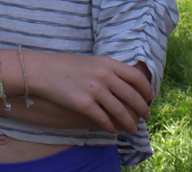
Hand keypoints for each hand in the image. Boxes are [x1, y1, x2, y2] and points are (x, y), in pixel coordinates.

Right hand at [28, 53, 152, 133]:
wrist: (42, 71)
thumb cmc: (66, 66)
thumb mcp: (92, 61)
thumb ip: (109, 70)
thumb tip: (126, 84)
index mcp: (107, 63)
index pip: (136, 77)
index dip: (146, 90)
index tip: (150, 98)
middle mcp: (104, 76)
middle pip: (132, 96)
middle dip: (142, 109)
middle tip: (146, 116)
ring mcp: (94, 90)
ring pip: (120, 112)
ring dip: (130, 123)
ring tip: (132, 129)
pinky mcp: (84, 105)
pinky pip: (104, 120)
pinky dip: (111, 127)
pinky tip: (113, 130)